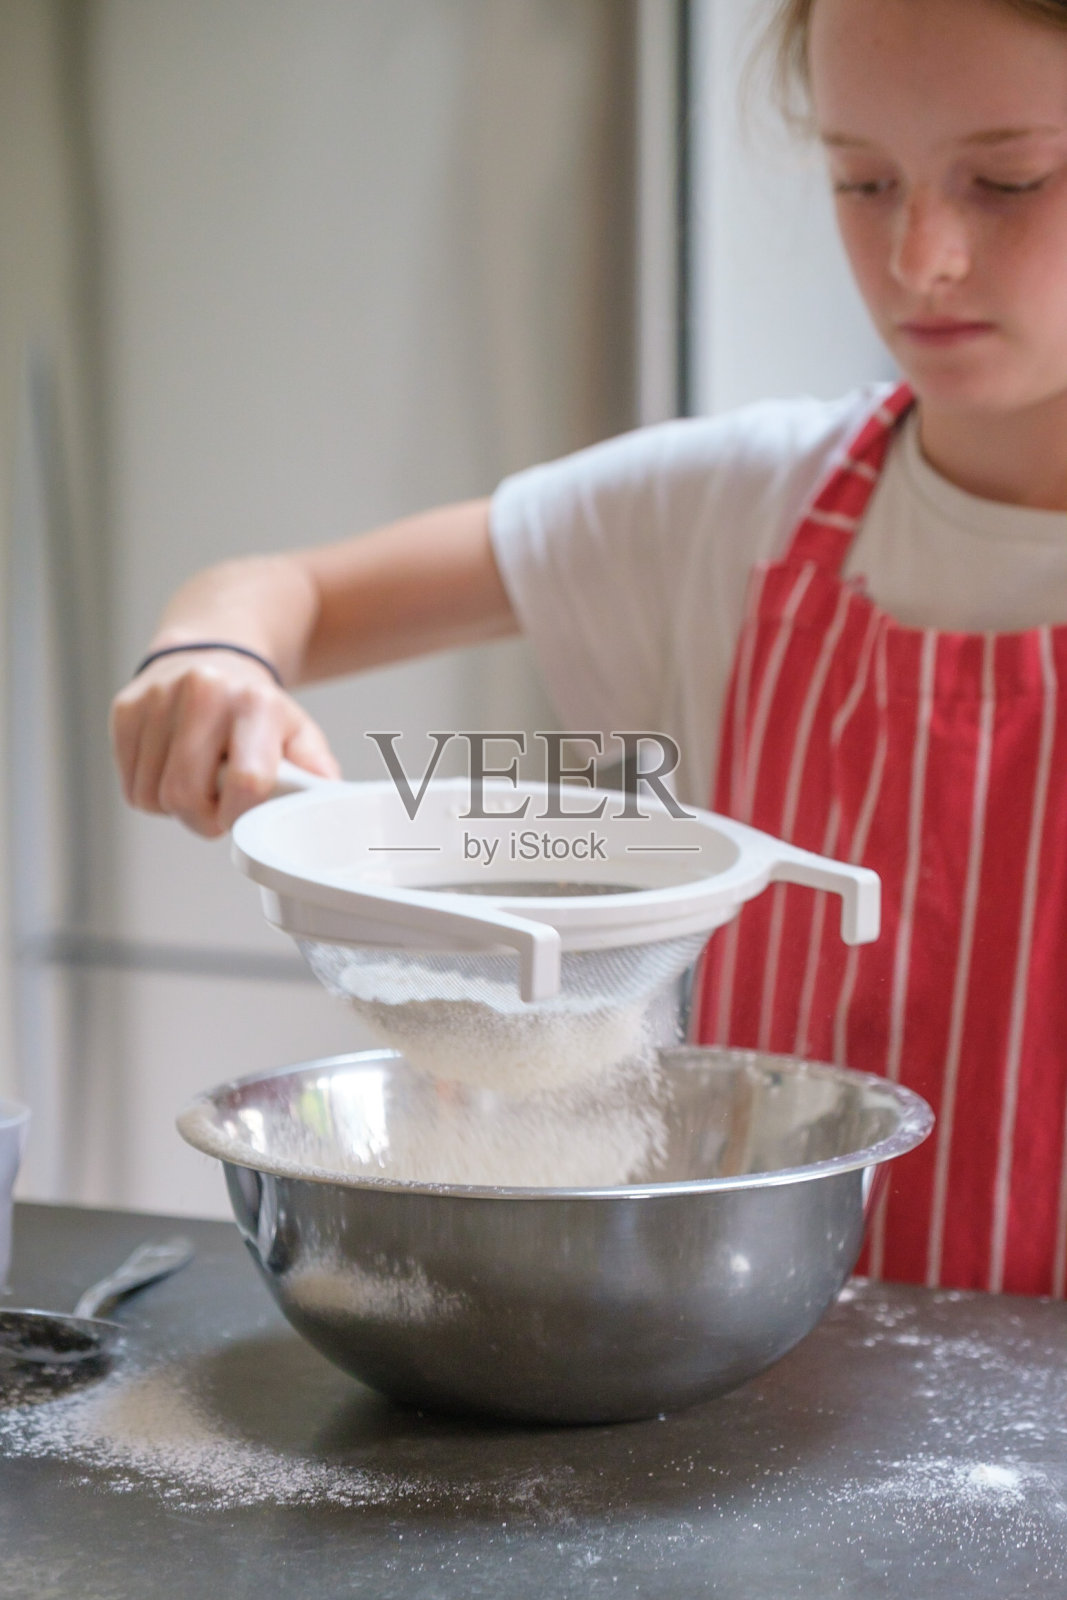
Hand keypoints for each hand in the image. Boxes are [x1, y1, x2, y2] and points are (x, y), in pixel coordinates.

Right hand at [110, 651, 340, 836]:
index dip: (240, 816)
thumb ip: (315, 766)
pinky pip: (129, 784)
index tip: (241, 817)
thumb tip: (329, 794)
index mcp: (254, 702)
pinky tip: (171, 771)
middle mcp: (203, 692)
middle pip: (184, 795)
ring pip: (151, 795)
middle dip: (201, 820)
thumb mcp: (296, 730)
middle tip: (217, 810)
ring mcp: (158, 697)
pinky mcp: (126, 708)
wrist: (210, 657)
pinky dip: (149, 792)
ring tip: (197, 783)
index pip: (245, 782)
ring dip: (174, 807)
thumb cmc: (256, 709)